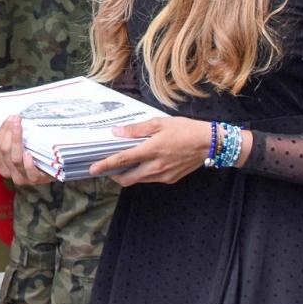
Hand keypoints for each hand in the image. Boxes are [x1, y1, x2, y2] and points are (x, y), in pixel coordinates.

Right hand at [0, 115, 55, 186]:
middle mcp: (13, 173)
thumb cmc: (34, 160)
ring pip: (15, 159)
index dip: (2, 132)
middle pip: (5, 151)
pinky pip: (30, 172)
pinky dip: (28, 163)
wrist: (54, 171)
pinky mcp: (38, 179)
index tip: (9, 119)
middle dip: (8, 133)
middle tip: (15, 119)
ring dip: (16, 141)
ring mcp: (25, 177)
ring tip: (19, 127)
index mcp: (4, 166)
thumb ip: (0, 151)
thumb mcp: (16, 153)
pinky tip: (28, 153)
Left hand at [86, 115, 217, 185]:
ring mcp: (163, 175)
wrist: (210, 144)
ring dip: (129, 174)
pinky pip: (151, 179)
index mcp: (151, 150)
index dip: (105, 165)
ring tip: (125, 163)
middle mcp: (155, 167)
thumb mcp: (159, 123)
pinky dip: (143, 173)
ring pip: (139, 180)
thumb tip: (117, 132)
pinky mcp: (171, 179)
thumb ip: (136, 129)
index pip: (122, 160)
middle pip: (127, 178)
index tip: (92, 169)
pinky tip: (144, 163)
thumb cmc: (184, 129)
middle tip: (108, 167)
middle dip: (114, 175)